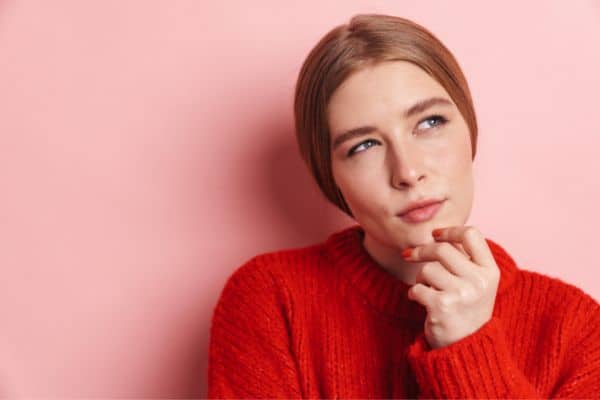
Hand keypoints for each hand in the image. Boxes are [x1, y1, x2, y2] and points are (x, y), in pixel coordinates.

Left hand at [404, 226, 499, 348]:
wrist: (466, 346)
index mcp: (490, 271)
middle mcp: (479, 281)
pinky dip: (414, 293)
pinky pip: (417, 288)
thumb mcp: (477, 282)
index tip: (436, 235)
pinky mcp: (443, 306)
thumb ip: (464, 259)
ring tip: (427, 289)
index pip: (471, 235)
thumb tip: (434, 234)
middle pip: (442, 249)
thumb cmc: (467, 308)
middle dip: (422, 251)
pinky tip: (421, 300)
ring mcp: (462, 294)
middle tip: (410, 255)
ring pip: (427, 269)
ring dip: (420, 278)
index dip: (450, 231)